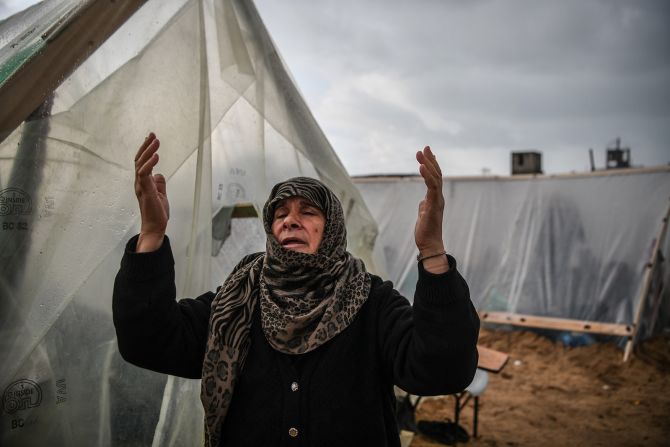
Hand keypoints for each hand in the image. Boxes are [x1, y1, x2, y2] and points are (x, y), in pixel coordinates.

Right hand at [134, 132, 168, 251]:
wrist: (155, 227)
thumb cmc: (157, 213)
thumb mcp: (161, 194)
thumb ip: (159, 183)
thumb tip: (159, 173)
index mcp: (143, 182)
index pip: (142, 162)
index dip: (146, 149)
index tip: (151, 138)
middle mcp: (139, 182)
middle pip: (139, 159)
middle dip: (146, 146)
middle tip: (152, 134)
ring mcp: (141, 186)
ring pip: (141, 164)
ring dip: (148, 151)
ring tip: (156, 141)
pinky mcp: (145, 191)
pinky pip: (145, 174)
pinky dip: (150, 164)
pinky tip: (156, 156)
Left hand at [415, 146, 447, 271]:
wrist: (430, 245)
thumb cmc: (426, 232)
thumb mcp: (424, 214)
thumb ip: (425, 206)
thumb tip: (423, 202)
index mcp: (435, 198)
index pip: (435, 178)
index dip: (432, 165)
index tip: (427, 153)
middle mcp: (438, 197)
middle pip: (436, 174)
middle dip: (430, 160)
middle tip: (425, 147)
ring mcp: (437, 201)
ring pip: (435, 178)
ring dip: (428, 164)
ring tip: (421, 153)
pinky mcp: (433, 205)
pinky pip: (432, 187)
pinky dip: (427, 175)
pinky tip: (421, 166)